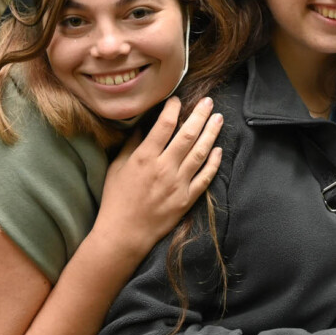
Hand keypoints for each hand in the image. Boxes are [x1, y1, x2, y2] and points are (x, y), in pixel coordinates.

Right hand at [94, 96, 223, 259]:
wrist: (124, 234)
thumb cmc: (117, 199)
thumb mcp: (117, 167)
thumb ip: (131, 144)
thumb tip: (143, 124)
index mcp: (144, 158)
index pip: (164, 125)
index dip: (173, 108)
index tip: (177, 99)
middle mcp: (164, 169)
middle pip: (188, 135)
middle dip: (200, 115)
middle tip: (208, 101)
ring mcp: (178, 184)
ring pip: (201, 153)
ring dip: (211, 133)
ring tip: (218, 118)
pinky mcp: (187, 199)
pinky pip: (205, 177)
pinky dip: (214, 162)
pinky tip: (218, 149)